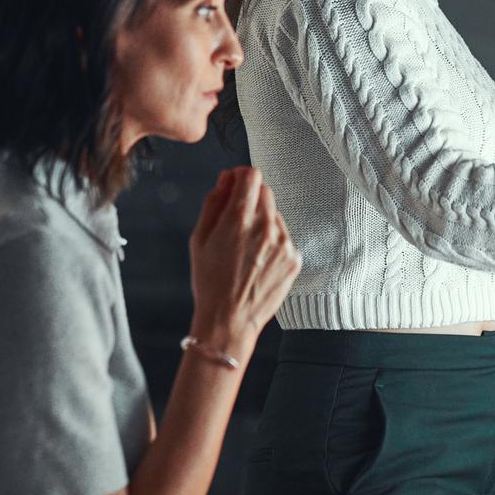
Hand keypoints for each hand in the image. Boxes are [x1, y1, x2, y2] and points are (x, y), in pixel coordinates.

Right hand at [188, 167, 300, 354]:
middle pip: (265, 191)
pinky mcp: (294, 258)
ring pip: (275, 215)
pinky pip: (284, 237)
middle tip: (235, 222)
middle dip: (250, 199)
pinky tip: (258, 262)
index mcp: (239, 219)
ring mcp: (284, 243)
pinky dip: (273, 243)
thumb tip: (226, 179)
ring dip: (262, 222)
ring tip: (245, 250)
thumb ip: (213, 202)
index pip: (251, 174)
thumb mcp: (199, 238)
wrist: (229, 320)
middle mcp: (266, 227)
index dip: (240, 176)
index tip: (234, 185)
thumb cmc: (210, 280)